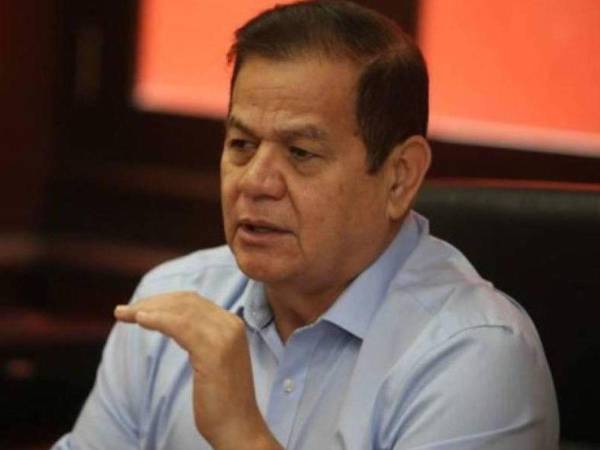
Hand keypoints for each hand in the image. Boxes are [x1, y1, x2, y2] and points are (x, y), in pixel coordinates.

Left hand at [114, 292, 281, 449]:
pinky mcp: (213, 351)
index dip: (162, 300)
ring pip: (180, 310)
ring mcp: (224, 336)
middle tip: (124, 311)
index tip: (138, 308)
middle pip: (185, 301)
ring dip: (147, 309)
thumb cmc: (221, 399)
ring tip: (123, 314)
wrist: (238, 427)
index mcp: (232, 324)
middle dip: (152, 302)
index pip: (193, 300)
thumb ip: (200, 337)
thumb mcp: (210, 360)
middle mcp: (231, 324)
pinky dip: (157, 319)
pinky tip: (139, 320)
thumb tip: (172, 323)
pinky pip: (180, 326)